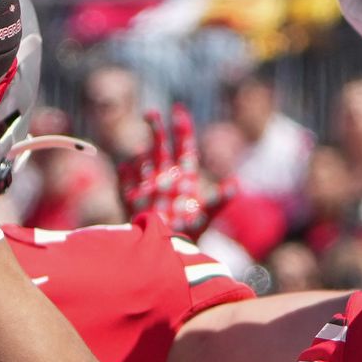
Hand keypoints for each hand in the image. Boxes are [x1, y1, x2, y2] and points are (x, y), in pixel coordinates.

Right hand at [116, 104, 229, 237]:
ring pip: (142, 156)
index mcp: (185, 176)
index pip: (184, 146)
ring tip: (146, 163)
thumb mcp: (206, 216)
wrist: (165, 252)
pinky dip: (127, 171)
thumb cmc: (188, 234)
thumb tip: (236, 185)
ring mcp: (148, 184)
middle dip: (155, 127)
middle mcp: (166, 176)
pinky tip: (130, 173)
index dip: (181, 127)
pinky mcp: (131, 195)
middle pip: (160, 144)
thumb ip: (219, 200)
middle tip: (151, 113)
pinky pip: (125, 175)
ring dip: (142, 152)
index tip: (178, 109)